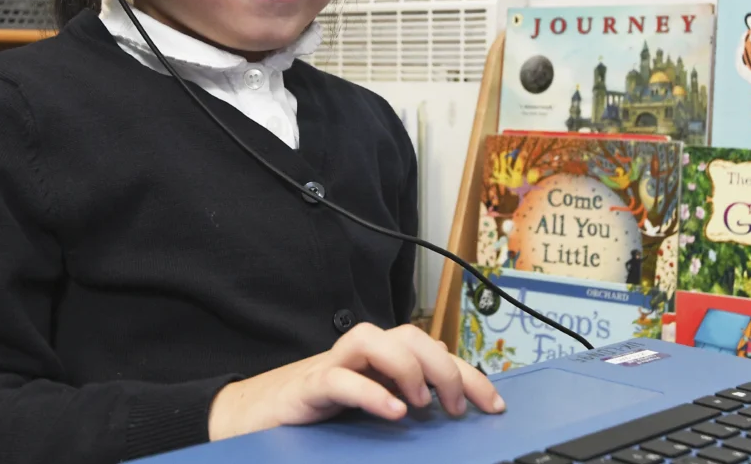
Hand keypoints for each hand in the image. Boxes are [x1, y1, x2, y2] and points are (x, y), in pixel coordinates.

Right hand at [207, 322, 505, 440]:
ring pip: (376, 340)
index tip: (494, 405)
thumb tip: (453, 400)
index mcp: (383, 358)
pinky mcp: (310, 386)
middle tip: (454, 408)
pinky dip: (369, 392)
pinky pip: (341, 379)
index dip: (469, 375)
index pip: (435, 352)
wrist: (256, 415)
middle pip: (411, 336)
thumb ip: (406, 395)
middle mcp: (363, 353)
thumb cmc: (320, 410)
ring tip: (420, 403)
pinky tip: (393, 411)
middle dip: (443, 368)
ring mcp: (335, 364)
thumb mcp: (372, 404)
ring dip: (406, 367)